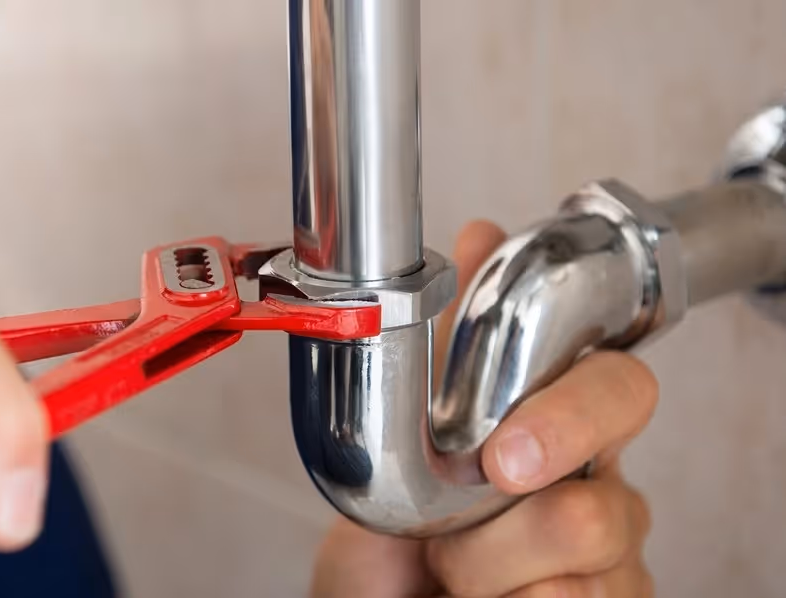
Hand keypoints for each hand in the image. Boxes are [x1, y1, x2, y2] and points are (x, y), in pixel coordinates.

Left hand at [310, 221, 655, 597]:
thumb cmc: (397, 523)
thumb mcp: (402, 428)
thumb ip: (447, 342)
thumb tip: (478, 236)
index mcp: (558, 426)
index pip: (619, 392)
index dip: (573, 416)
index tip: (504, 456)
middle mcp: (597, 489)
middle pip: (606, 504)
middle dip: (514, 528)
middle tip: (453, 536)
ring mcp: (608, 560)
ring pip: (583, 569)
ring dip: (489, 573)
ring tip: (451, 567)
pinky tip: (482, 597)